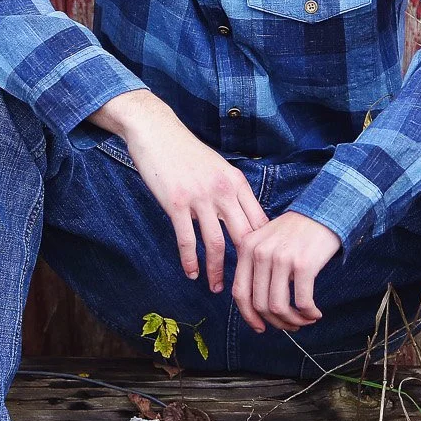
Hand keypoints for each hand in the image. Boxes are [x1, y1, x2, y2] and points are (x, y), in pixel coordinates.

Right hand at [90, 90, 268, 292]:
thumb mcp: (217, 168)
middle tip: (246, 286)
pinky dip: (190, 261)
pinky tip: (191, 273)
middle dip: (247, 266)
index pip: (259, 222)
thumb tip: (241, 219)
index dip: (263, 248)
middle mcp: (223, 191)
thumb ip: (230, 192)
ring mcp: (200, 198)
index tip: (262, 266)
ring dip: (218, 271)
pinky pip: (187, 240)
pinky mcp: (176, 203)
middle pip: (243, 237)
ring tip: (217, 288)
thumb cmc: (186, 152)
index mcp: (236, 183)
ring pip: (216, 244)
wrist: (157, 132)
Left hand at [230, 211, 340, 333]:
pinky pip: (302, 302)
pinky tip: (315, 313)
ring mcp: (281, 258)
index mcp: (247, 248)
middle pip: (260, 304)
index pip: (240, 293)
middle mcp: (260, 253)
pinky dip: (309, 314)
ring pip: (278, 307)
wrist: (325, 210)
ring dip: (293, 321)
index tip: (260, 328)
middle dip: (276, 322)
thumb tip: (256, 308)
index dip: (249, 316)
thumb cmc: (297, 231)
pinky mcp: (303, 264)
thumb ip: (256, 266)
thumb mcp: (267, 241)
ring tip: (304, 321)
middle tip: (292, 325)